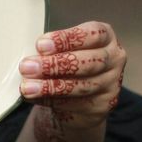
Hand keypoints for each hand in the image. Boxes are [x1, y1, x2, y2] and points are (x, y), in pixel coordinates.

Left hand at [18, 22, 125, 141]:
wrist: (79, 98)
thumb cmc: (70, 64)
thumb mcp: (65, 50)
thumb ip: (53, 50)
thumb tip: (30, 59)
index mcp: (106, 37)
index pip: (91, 34)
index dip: (65, 40)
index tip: (40, 45)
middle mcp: (114, 59)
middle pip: (87, 62)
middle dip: (54, 65)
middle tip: (27, 67)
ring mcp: (111, 84)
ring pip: (80, 86)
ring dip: (50, 87)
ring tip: (27, 87)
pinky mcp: (103, 106)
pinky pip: (75, 104)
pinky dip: (51, 101)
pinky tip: (35, 98)